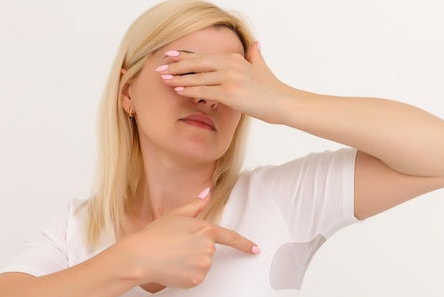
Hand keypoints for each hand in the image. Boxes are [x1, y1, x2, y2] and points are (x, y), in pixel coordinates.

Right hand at [118, 190, 258, 288]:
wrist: (141, 256)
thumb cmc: (156, 234)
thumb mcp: (176, 215)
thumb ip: (195, 205)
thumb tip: (207, 192)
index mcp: (206, 230)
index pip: (230, 237)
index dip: (244, 244)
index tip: (255, 250)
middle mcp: (209, 249)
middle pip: (208, 252)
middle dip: (195, 251)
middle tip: (175, 248)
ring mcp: (204, 265)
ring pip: (201, 266)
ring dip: (190, 263)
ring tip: (171, 258)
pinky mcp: (196, 280)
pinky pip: (194, 278)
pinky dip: (185, 275)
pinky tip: (172, 269)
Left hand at [157, 42, 291, 123]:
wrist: (284, 103)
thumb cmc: (272, 90)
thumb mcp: (262, 68)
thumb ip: (256, 55)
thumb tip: (256, 45)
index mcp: (234, 58)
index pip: (204, 57)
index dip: (185, 56)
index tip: (170, 56)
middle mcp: (230, 65)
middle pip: (197, 63)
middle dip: (176, 66)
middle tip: (160, 68)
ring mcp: (230, 79)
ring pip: (198, 78)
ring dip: (179, 79)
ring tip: (165, 80)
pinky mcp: (230, 94)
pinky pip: (205, 91)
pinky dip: (190, 91)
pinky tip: (179, 91)